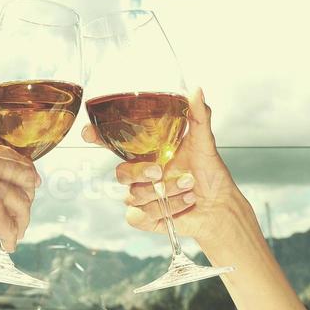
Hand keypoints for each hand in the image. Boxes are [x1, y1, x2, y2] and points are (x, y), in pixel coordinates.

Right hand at [0, 135, 39, 273]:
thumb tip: (0, 183)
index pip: (9, 156)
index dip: (21, 174)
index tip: (27, 186)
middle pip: (24, 175)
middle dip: (26, 195)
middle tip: (21, 212)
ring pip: (23, 202)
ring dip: (21, 220)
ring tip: (12, 233)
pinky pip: (15, 226)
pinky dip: (12, 238)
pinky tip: (4, 244)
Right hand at [82, 86, 248, 241]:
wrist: (220, 205)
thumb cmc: (209, 172)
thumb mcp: (204, 141)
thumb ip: (198, 115)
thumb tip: (196, 90)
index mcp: (145, 152)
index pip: (112, 143)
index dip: (96, 137)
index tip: (89, 133)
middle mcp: (139, 174)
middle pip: (120, 173)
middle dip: (139, 172)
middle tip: (160, 170)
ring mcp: (140, 197)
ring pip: (134, 195)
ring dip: (166, 191)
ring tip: (189, 185)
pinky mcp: (145, 218)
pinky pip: (138, 216)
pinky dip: (164, 209)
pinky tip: (184, 202)